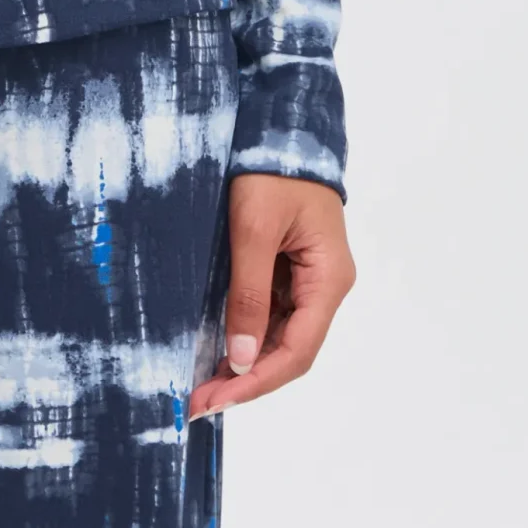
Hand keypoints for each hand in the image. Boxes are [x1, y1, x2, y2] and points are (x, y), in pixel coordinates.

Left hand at [188, 172, 354, 418]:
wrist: (280, 124)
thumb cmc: (270, 171)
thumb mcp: (253, 230)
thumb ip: (249, 294)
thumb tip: (243, 359)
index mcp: (328, 279)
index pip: (297, 352)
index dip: (256, 382)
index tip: (215, 401)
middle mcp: (324, 286)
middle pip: (290, 350)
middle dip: (246, 379)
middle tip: (198, 403)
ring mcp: (308, 277)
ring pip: (280, 335)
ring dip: (244, 362)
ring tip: (201, 384)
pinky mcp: (289, 266)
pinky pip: (271, 311)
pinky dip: (246, 333)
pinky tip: (215, 346)